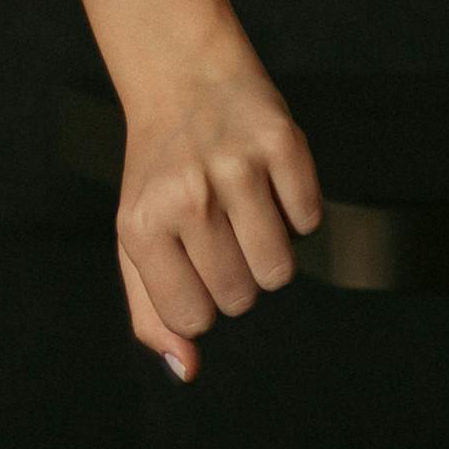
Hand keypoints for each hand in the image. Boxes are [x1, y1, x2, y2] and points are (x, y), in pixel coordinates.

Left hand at [109, 42, 318, 381]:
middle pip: (241, 298)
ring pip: (279, 271)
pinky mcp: (282, 143)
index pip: (194, 318)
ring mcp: (235, 169)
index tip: (191, 260)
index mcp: (140, 225)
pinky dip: (296, 208)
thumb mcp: (137, 238)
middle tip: (217, 226)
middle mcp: (184, 197)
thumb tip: (185, 371)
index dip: (202, 299)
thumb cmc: (161, 173)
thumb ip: (151, 310)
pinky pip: (311, 221)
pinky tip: (266, 178)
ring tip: (243, 207)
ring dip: (269, 249)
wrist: (182, 78)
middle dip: (236, 273)